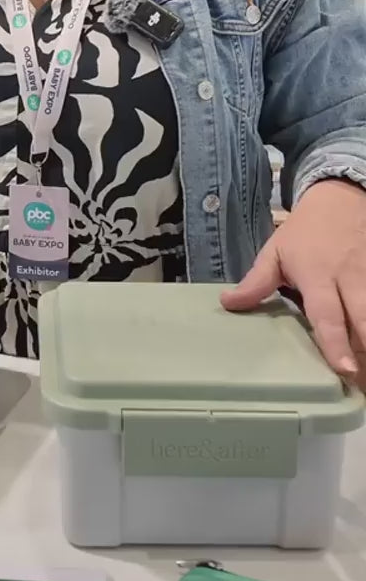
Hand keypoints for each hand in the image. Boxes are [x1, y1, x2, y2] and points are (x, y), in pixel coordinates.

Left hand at [222, 179, 365, 380]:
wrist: (340, 198)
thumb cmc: (304, 232)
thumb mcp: (275, 252)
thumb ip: (256, 281)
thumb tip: (227, 304)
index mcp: (318, 276)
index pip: (328, 315)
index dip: (336, 344)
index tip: (345, 369)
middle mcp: (350, 279)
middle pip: (365, 320)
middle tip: (362, 382)